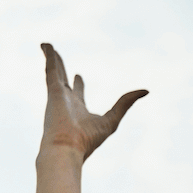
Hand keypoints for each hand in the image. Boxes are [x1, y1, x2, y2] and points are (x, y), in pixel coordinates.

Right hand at [39, 44, 145, 161]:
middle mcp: (65, 101)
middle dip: (60, 68)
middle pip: (62, 79)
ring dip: (51, 58)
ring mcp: (57, 95)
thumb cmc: (88, 139)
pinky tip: (46, 45)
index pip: (77, 93)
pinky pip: (50, 69)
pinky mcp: (53, 91)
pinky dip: (48, 57)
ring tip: (47, 45)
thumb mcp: (112, 119)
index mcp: (78, 109)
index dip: (78, 83)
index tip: (78, 76)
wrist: (67, 148)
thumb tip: (145, 90)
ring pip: (54, 71)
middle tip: (56, 57)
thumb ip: (126, 103)